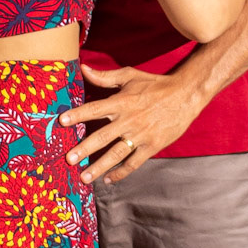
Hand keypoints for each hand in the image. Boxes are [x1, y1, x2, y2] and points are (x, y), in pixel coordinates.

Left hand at [59, 63, 201, 185]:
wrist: (186, 95)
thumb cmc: (155, 84)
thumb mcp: (130, 76)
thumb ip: (105, 76)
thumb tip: (83, 68)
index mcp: (122, 101)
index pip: (96, 109)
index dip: (79, 115)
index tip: (62, 121)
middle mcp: (129, 120)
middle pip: (103, 136)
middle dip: (85, 148)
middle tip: (69, 159)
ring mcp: (141, 135)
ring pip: (117, 153)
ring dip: (100, 166)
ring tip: (84, 177)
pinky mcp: (152, 146)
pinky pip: (134, 162)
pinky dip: (121, 172)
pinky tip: (108, 179)